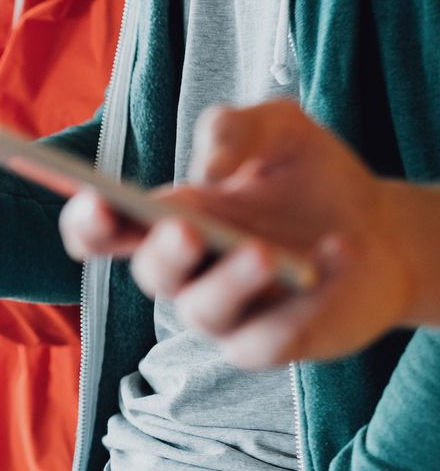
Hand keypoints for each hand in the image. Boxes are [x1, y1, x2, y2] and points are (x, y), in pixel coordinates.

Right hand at [65, 100, 420, 367]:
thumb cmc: (310, 179)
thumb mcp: (278, 129)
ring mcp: (225, 313)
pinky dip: (304, 303)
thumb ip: (235, 128)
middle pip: (151, 272)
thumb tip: (209, 167)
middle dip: (164, 251)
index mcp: (167, 219)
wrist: (382, 230)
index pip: (103, 231)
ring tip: (264, 252)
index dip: (88, 222)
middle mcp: (186, 271)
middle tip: (185, 227)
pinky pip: (270, 339)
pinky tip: (338, 254)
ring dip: (229, 282)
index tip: (94, 198)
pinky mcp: (271, 343)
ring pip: (203, 312)